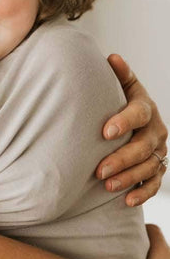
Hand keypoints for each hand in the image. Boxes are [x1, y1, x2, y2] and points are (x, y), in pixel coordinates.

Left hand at [96, 54, 167, 205]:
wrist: (134, 119)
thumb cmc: (120, 101)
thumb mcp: (121, 86)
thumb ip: (119, 75)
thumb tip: (112, 58)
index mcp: (145, 107)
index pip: (139, 114)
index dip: (124, 121)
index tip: (105, 132)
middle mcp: (156, 130)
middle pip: (143, 146)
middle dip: (122, 159)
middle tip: (99, 170)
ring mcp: (159, 150)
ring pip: (149, 167)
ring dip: (129, 178)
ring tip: (107, 186)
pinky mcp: (157, 168)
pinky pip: (154, 183)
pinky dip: (142, 192)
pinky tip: (127, 200)